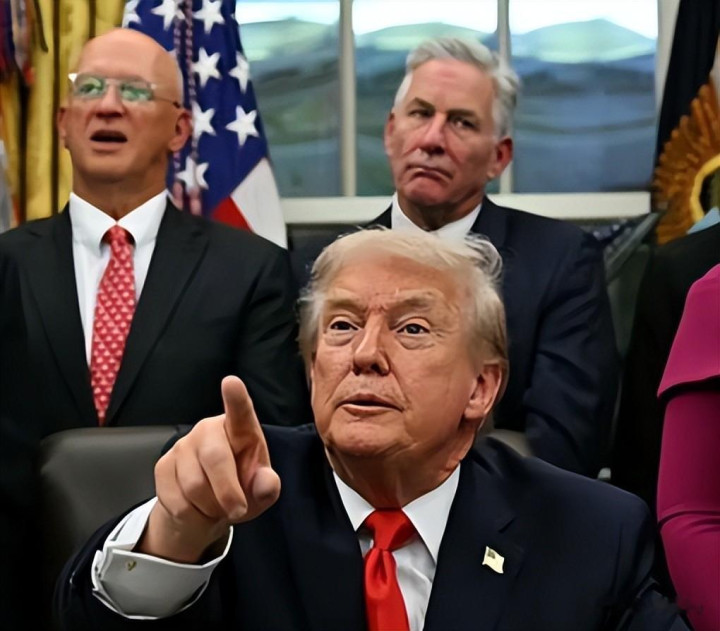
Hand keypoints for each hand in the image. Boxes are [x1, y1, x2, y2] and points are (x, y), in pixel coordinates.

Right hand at [138, 376, 280, 562]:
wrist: (206, 509)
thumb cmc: (241, 490)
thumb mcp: (261, 491)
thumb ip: (267, 486)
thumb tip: (265, 483)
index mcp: (239, 429)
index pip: (239, 411)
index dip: (236, 398)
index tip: (231, 383)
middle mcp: (208, 430)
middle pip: (215, 459)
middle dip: (228, 492)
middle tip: (239, 510)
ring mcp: (182, 446)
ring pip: (194, 486)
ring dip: (210, 507)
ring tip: (218, 506)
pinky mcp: (163, 466)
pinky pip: (177, 499)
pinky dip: (192, 515)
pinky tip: (198, 508)